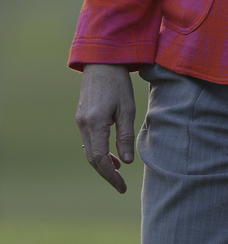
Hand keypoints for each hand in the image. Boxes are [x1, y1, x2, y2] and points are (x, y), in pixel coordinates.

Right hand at [76, 63, 135, 193]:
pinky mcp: (81, 116)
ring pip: (89, 150)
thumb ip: (125, 135)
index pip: (100, 159)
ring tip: (118, 168)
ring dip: (102, 162)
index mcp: (95, 123)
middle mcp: (84, 124)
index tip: (122, 187)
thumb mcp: (127, 108)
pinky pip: (88, 140)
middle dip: (106, 173)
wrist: (102, 60)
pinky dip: (98, 150)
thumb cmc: (118, 81)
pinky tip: (110, 152)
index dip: (110, 176)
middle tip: (121, 183)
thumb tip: (126, 162)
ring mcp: (80, 120)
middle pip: (92, 158)